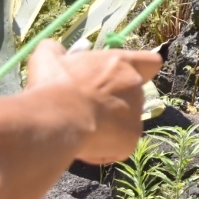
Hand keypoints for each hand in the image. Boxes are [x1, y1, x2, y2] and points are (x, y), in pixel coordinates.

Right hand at [25, 40, 162, 164]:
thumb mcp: (47, 60)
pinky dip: (102, 149)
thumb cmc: (54, 86)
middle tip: (86, 110)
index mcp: (120, 64)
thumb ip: (54, 50)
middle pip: (132, 95)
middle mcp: (134, 86)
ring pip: (124, 122)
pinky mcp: (131, 138)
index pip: (150, 62)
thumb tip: (54, 48)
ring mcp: (136, 113)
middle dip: (113, 103)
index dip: (141, 70)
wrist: (57, 118)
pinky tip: (82, 146)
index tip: (122, 78)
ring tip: (81, 130)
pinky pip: (118, 147)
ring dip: (108, 127)